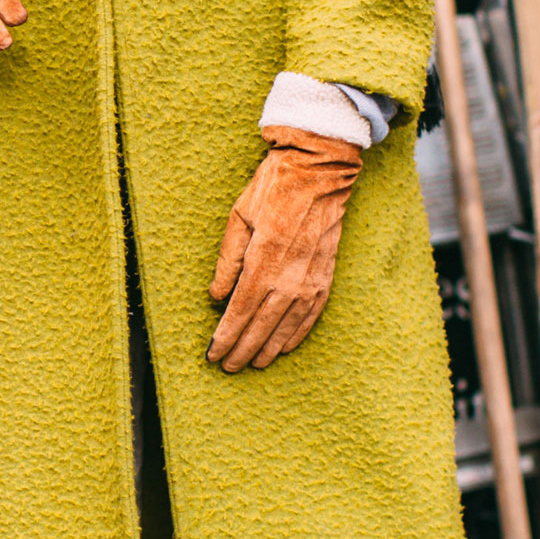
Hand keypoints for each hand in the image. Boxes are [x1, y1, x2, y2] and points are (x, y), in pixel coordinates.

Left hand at [207, 125, 363, 372]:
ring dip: (269, 348)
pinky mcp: (326, 276)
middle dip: (243, 349)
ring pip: (287, 326)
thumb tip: (217, 297)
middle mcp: (290, 277)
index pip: (240, 311)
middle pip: (261, 325)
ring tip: (254, 364)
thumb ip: (228, 261)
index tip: (213, 353)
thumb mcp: (239, 218)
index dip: (226, 336)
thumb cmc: (273, 189)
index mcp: (264, 261)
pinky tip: (286, 346)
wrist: (319, 172)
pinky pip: (311, 315)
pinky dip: (297, 334)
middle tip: (228, 366)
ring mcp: (311, 279)